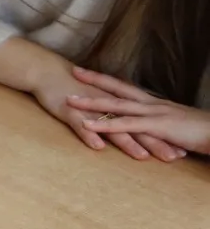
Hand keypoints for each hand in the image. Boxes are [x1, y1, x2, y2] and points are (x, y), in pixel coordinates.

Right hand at [25, 61, 187, 160]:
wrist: (48, 71)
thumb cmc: (72, 87)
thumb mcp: (98, 100)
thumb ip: (113, 114)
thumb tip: (125, 130)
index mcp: (117, 104)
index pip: (144, 122)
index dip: (162, 135)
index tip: (180, 149)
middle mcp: (109, 106)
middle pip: (136, 126)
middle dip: (155, 142)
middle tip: (173, 157)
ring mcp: (90, 109)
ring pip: (113, 127)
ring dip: (128, 142)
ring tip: (142, 156)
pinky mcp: (70, 111)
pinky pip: (80, 125)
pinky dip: (90, 135)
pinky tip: (98, 147)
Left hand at [66, 68, 208, 158]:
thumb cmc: (201, 133)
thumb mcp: (175, 127)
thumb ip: (158, 126)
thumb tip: (147, 128)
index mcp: (156, 104)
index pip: (127, 87)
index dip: (109, 80)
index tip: (91, 72)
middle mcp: (153, 104)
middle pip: (119, 88)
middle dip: (95, 80)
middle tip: (73, 71)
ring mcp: (154, 113)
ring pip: (117, 105)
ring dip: (92, 102)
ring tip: (69, 100)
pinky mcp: (157, 126)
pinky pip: (125, 124)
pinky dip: (104, 124)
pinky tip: (87, 124)